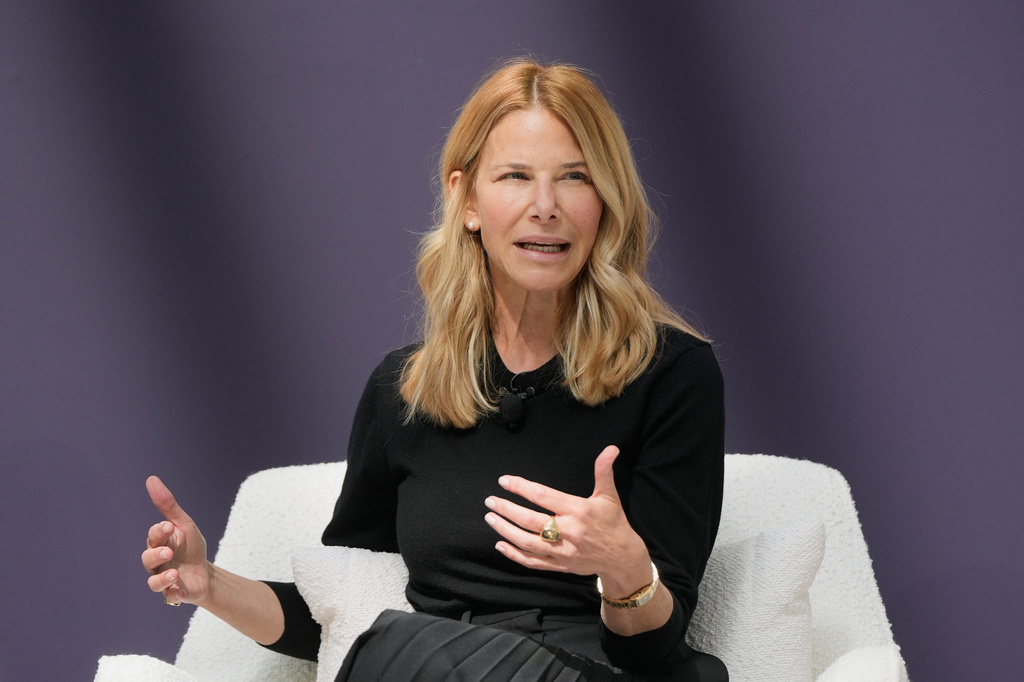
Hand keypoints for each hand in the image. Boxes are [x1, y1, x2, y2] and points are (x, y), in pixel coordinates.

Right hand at [141, 476, 211, 605]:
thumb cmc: (191, 547)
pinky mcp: (174, 594)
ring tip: (175, 574)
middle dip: (157, 554)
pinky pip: (169, 597)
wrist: (205, 573)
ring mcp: (164, 580)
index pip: (153, 536)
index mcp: (160, 544)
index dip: (158, 532)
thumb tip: (151, 479)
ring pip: (154, 582)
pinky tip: (181, 591)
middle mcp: (157, 562)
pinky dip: (174, 595)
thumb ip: (168, 505)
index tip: (168, 526)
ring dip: (163, 578)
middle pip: (148, 559)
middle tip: (169, 551)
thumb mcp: (184, 525)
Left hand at [484, 445, 652, 593]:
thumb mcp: (610, 496)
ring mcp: (563, 552)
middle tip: (490, 501)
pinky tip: (499, 545)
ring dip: (506, 531)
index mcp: (579, 510)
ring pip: (528, 542)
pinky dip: (514, 555)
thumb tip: (611, 448)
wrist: (622, 558)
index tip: (504, 481)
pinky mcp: (560, 566)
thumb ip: (604, 472)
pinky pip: (533, 562)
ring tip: (490, 518)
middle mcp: (569, 532)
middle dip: (507, 509)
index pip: (543, 496)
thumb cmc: (613, 523)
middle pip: (530, 520)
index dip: (521, 487)